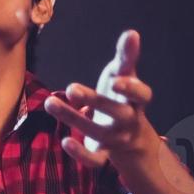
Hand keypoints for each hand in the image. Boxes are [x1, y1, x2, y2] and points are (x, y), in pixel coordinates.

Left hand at [43, 30, 155, 168]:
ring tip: (51, 102)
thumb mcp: (124, 76)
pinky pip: (95, 160)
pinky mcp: (102, 152)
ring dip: (73, 118)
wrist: (129, 134)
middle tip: (72, 87)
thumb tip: (132, 33)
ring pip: (97, 132)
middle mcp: (128, 120)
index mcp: (136, 100)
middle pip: (117, 113)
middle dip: (95, 101)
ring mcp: (116, 138)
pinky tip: (64, 141)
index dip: (132, 89)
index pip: (142, 95)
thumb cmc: (121, 97)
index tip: (117, 80)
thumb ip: (126, 57)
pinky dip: (80, 153)